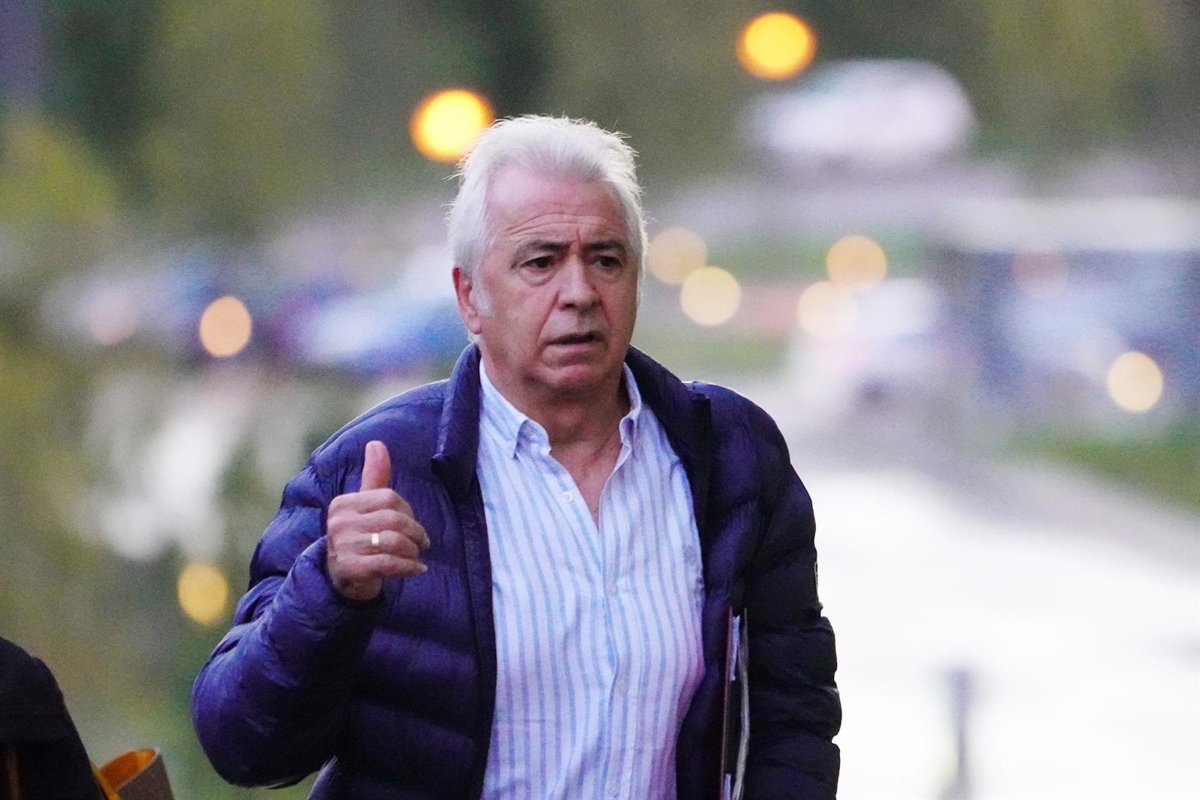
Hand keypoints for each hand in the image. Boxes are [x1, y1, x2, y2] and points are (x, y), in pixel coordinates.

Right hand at [325, 440, 429, 601]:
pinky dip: (408, 567)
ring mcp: (343, 546)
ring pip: (393, 541)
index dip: (408, 511)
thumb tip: (376, 443)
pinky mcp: (350, 568)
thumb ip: (374, 476)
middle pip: (393, 519)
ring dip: (412, 551)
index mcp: (344, 503)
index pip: (389, 497)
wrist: (340, 578)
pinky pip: (388, 563)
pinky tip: (416, 569)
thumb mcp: (366, 505)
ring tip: (416, 556)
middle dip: (415, 532)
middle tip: (422, 543)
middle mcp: (339, 522)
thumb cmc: (360, 537)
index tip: (413, 525)